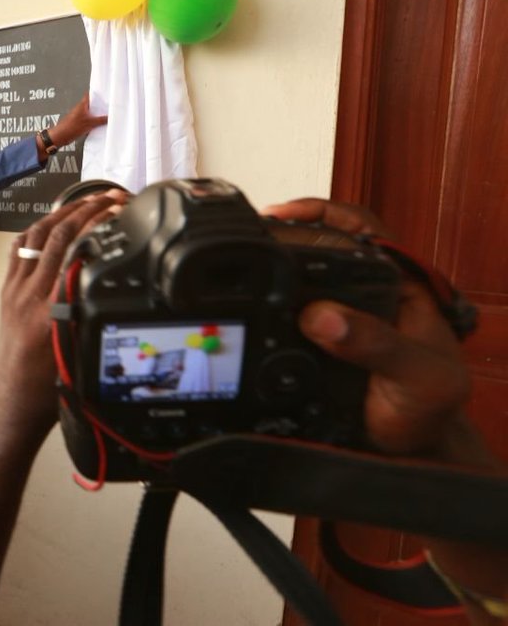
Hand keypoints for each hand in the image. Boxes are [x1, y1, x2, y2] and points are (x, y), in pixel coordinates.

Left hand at [0, 190, 128, 437]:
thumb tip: (117, 275)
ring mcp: (15, 289)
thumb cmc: (52, 385)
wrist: (16, 400)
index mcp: (53, 308)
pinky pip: (20, 249)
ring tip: (87, 201)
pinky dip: (37, 230)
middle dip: (87, 208)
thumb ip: (96, 308)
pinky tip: (53, 222)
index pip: (77, 249)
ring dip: (62, 212)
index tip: (121, 210)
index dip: (98, 223)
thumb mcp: (85, 345)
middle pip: (58, 234)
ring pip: (36, 235)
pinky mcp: (7, 291)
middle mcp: (30, 293)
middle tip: (112, 197)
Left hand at [42, 92, 108, 156]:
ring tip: (106, 116)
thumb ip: (100, 120)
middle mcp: (80, 109)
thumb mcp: (90, 123)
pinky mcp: (78, 123)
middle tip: (109, 106)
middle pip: (92, 104)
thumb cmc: (71, 127)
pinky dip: (93, 122)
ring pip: (90, 113)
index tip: (104, 93)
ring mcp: (79, 116)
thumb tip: (109, 117)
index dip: (97, 93)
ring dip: (97, 115)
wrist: (61, 136)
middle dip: (100, 105)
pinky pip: (88, 120)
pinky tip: (98, 125)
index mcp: (82, 105)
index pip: (90, 95)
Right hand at [263, 198, 483, 460]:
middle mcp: (361, 292)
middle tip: (243, 242)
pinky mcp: (309, 343)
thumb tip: (323, 318)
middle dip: (278, 239)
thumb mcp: (420, 376)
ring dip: (264, 276)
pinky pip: (277, 319)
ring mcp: (332, 316)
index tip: (279, 215)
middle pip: (315, 247)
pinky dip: (257, 314)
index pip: (359, 228)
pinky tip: (238, 314)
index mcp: (397, 283)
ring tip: (233, 273)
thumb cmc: (428, 407)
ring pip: (293, 281)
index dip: (319, 212)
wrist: (408, 449)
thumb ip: (381, 345)